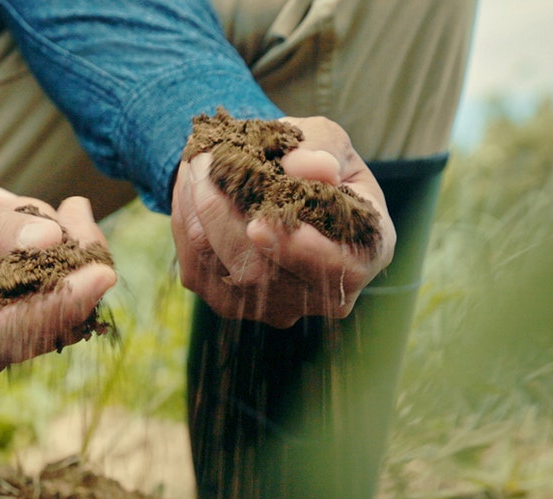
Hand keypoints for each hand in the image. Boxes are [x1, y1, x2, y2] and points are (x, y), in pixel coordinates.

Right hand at [0, 176, 115, 382]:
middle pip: (36, 326)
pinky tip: (22, 227)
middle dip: (70, 264)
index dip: (60, 303)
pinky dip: (44, 272)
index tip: (103, 271)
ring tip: (21, 205)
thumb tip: (50, 242)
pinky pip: (34, 316)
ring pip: (44, 321)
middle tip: (72, 205)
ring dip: (57, 260)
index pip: (4, 327)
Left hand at [171, 116, 394, 327]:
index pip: (340, 269)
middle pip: (263, 272)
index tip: (259, 224)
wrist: (274, 179)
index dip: (300, 251)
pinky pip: (197, 267)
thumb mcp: (327, 139)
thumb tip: (313, 168)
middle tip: (204, 161)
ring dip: (198, 210)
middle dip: (224, 213)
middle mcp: (322, 293)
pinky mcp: (228, 303)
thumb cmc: (312, 158)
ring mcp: (273, 306)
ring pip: (221, 268)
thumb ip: (321, 149)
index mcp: (366, 252)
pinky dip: (187, 221)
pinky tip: (191, 187)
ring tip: (197, 163)